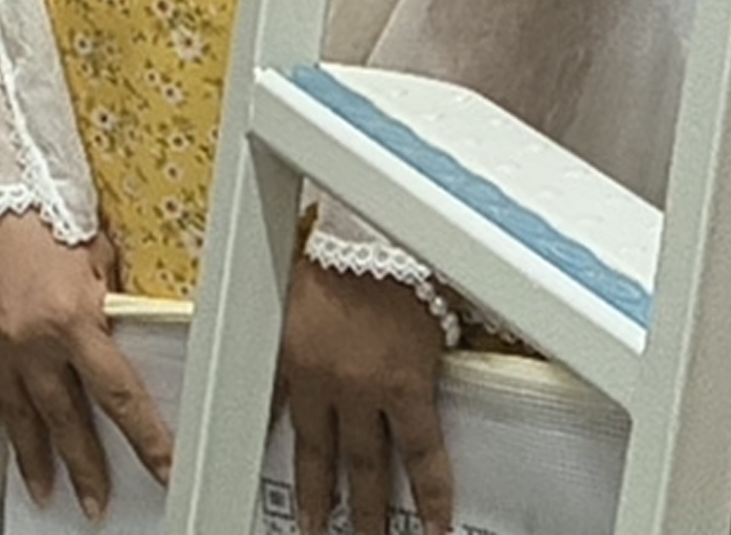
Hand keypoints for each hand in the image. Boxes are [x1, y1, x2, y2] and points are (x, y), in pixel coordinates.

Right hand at [0, 210, 172, 523]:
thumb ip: (105, 296)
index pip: (119, 396)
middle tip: (95, 503)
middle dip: (84, 469)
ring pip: (19, 417)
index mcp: (73, 319)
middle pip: (66, 421)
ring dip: (34, 460)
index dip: (146, 440)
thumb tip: (116, 323)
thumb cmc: (35, 207)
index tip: (164, 471)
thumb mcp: (90, 249)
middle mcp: (33, 341)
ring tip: (44, 490)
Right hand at [280, 259, 453, 534]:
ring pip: (316, 448)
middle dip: (367, 516)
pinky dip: (276, 429)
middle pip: (365, 469)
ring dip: (316, 492)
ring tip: (313, 522)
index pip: (423, 461)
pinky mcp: (283, 354)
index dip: (432, 502)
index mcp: (402, 383)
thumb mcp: (437, 319)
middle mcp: (357, 388)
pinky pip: (279, 402)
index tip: (433, 532)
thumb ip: (435, 364)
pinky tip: (270, 451)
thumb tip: (460, 386)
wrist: (345, 227)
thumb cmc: (396, 261)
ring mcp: (314, 374)